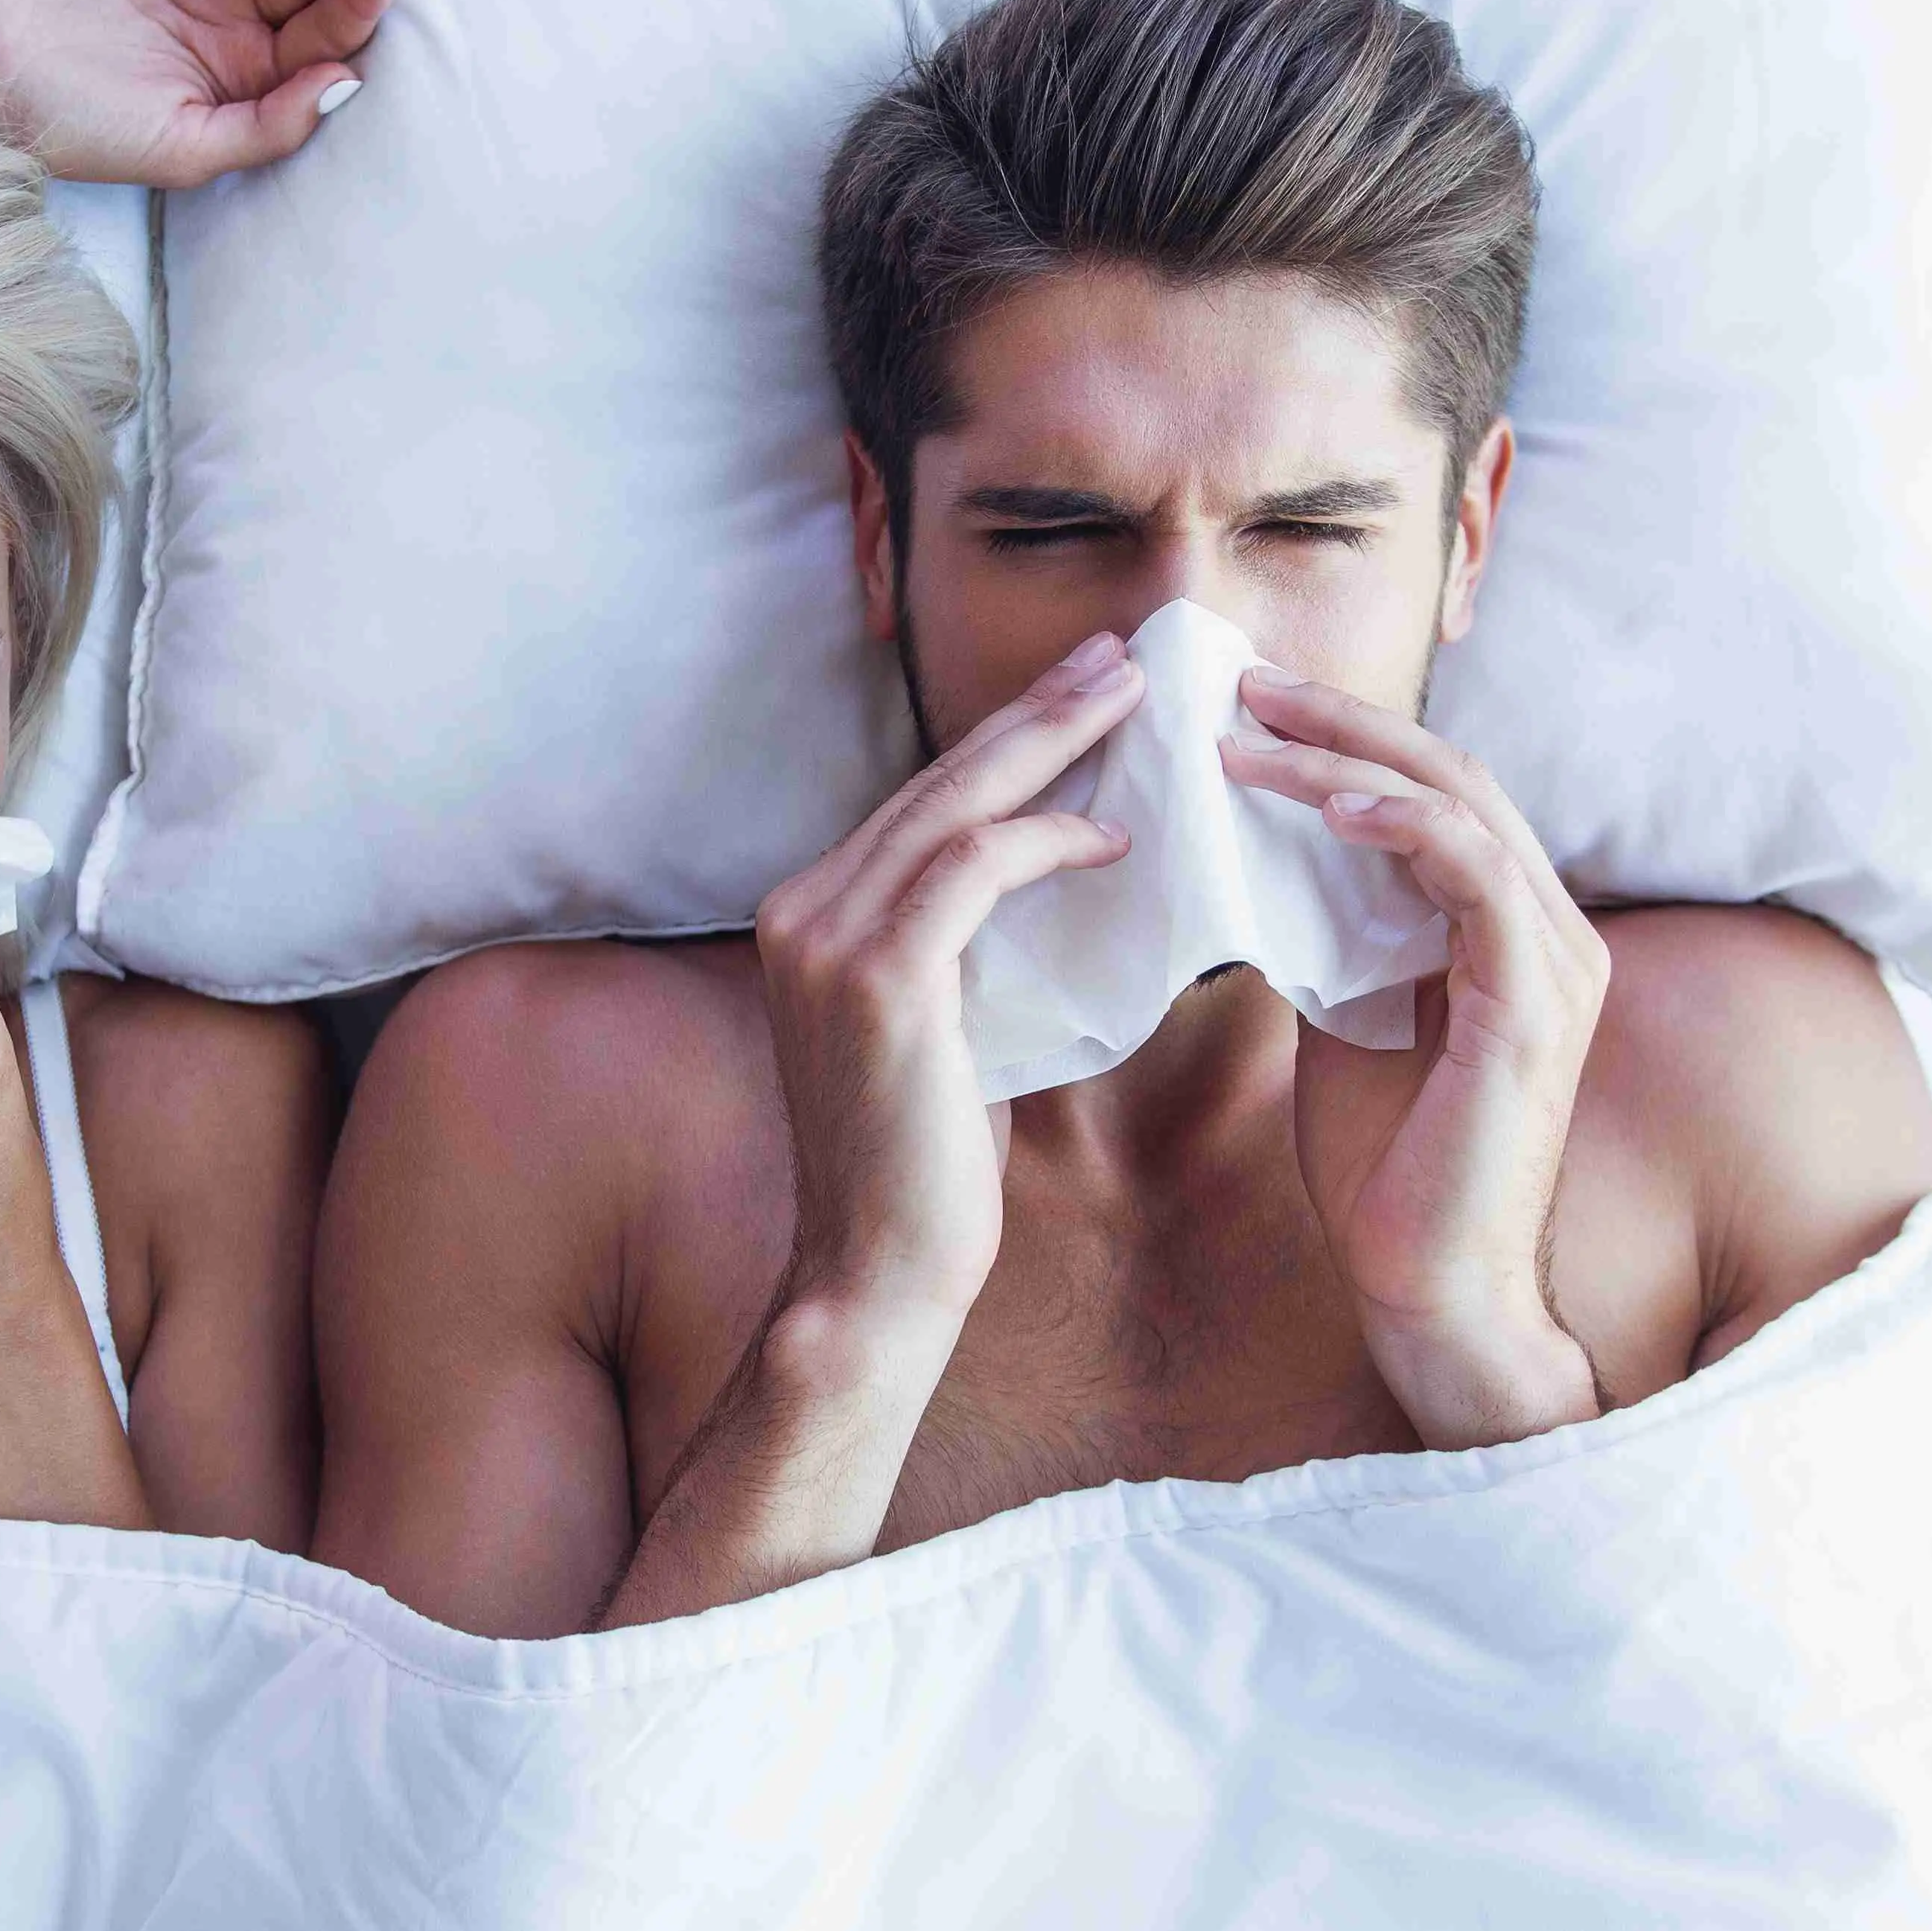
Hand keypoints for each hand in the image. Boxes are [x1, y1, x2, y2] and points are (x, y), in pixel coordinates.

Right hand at [752, 631, 1142, 1316]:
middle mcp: (801, 911)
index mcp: (807, 915)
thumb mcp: (940, 1027)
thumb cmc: (923, 1167)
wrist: (875, 1275)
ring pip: (954, 806)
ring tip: (1130, 700)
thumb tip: (1045, 874)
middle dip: (1036, 710)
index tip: (1082, 689)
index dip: (1005, 738)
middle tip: (1119, 655)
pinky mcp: (879, 979)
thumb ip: (961, 946)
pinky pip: (974, 870)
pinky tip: (1113, 838)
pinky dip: (1047, 840)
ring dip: (1051, 744)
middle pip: (937, 782)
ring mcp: (828, 941)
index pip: (921, 802)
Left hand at [1220, 669, 1609, 1443]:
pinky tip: (1326, 805)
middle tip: (1241, 686)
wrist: (1427, 1287)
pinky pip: (1474, 873)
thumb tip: (1259, 856)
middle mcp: (1550, 930)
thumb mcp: (1344, 1015)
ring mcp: (1554, 964)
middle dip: (1343, 719)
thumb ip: (1332, 933)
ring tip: (1250, 736)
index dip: (1349, 737)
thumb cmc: (1384, 1165)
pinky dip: (1400, 824)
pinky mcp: (1534, 1007)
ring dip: (1349, 759)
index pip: (1438, 791)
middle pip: (1453, 772)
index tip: (1248, 708)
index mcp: (1509, 929)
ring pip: (1461, 804)